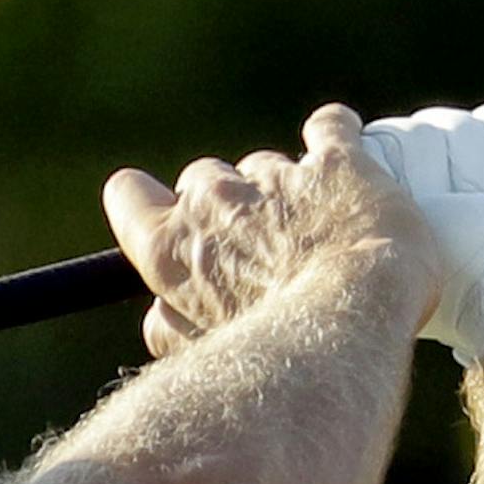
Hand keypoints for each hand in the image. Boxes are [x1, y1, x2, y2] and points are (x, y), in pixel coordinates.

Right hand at [103, 104, 442, 358]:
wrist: (353, 329)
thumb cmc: (275, 355)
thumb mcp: (199, 356)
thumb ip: (170, 329)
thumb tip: (161, 317)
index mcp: (171, 248)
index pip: (129, 197)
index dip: (146, 206)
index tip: (165, 219)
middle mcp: (215, 201)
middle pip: (202, 180)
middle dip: (223, 206)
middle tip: (254, 249)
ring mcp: (276, 177)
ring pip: (265, 167)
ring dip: (281, 191)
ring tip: (313, 235)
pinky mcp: (337, 162)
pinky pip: (329, 127)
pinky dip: (331, 139)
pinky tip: (342, 165)